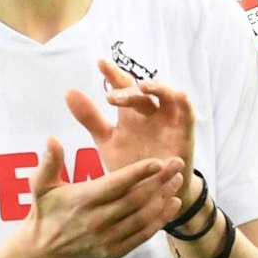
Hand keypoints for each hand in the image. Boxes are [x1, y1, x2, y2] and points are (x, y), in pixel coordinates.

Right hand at [22, 138, 183, 257]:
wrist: (43, 251)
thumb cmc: (45, 212)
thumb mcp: (40, 186)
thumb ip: (49, 162)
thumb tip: (52, 138)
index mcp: (83, 200)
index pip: (116, 184)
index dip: (138, 173)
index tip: (158, 161)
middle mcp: (98, 220)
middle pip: (136, 199)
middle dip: (160, 180)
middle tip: (177, 164)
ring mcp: (108, 238)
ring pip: (143, 216)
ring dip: (163, 198)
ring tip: (177, 180)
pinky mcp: (116, 251)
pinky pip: (143, 235)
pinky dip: (160, 220)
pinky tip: (172, 205)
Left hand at [66, 59, 199, 206]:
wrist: (150, 195)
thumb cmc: (130, 165)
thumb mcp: (106, 141)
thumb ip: (90, 118)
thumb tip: (69, 91)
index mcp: (130, 114)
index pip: (122, 87)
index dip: (113, 74)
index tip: (100, 62)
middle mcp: (150, 114)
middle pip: (141, 94)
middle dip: (128, 91)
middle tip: (112, 98)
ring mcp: (168, 123)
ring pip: (168, 97)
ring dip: (158, 88)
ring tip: (144, 86)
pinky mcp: (184, 134)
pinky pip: (188, 115)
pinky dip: (186, 104)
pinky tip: (180, 96)